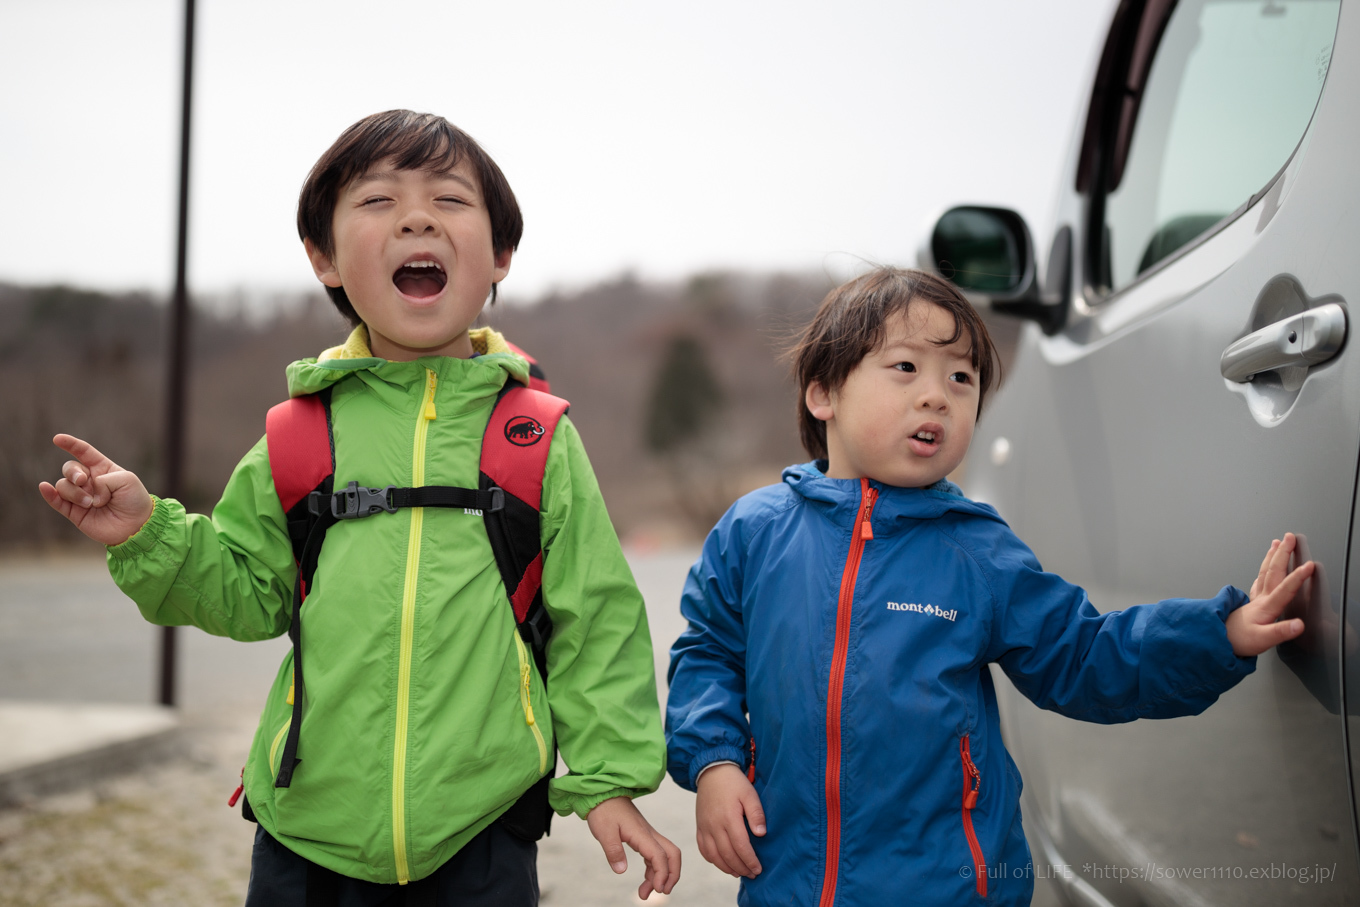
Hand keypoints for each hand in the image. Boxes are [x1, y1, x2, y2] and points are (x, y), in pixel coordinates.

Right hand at [37, 434, 153, 546]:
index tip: (57, 439)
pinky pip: (56, 500)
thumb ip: (104, 479)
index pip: (83, 452)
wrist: (137, 525)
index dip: (70, 444)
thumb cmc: (135, 500)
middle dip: (73, 472)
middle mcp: (89, 481)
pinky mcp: (74, 512)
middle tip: (83, 481)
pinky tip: (45, 488)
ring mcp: (80, 496)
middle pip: (69, 468)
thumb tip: (87, 491)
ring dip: (76, 493)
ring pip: (63, 485)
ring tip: (92, 503)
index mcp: (102, 468)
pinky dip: (49, 494)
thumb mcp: (127, 480)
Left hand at [585, 796, 680, 899]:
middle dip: (672, 874)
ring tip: (645, 893)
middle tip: (662, 891)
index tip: (657, 889)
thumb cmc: (603, 811)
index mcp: (642, 833)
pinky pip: (654, 855)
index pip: (660, 856)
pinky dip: (653, 869)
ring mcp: (647, 835)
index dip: (662, 874)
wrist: (603, 794)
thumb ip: (613, 851)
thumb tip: (621, 870)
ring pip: (664, 856)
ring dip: (660, 875)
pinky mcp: (642, 836)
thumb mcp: (604, 832)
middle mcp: (649, 834)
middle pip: (672, 854)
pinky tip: (646, 880)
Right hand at [695, 762, 765, 878]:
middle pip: (727, 855)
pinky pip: (703, 849)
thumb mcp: (750, 794)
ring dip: (727, 868)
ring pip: (713, 856)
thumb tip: (761, 834)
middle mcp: (714, 825)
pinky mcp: (699, 827)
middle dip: (741, 868)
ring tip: (739, 873)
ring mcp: (704, 827)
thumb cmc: (734, 783)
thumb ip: (756, 814)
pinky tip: (723, 863)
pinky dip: (713, 860)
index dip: (750, 861)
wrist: (712, 771)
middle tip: (753, 874)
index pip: (740, 846)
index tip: (758, 869)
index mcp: (728, 817)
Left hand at [1227, 532, 1312, 656]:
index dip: (1297, 577)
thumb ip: (1281, 632)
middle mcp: (1260, 599)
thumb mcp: (1263, 640)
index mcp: (1266, 607)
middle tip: (1290, 537)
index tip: (1309, 565)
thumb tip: (1298, 625)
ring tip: (1277, 543)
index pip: (1284, 589)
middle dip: (1283, 553)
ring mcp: (1255, 599)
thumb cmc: (1239, 640)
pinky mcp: (1251, 603)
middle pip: (1273, 572)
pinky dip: (1265, 570)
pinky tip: (1265, 568)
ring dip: (1272, 557)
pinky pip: (1260, 580)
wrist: (1217, 641)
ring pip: (1265, 573)